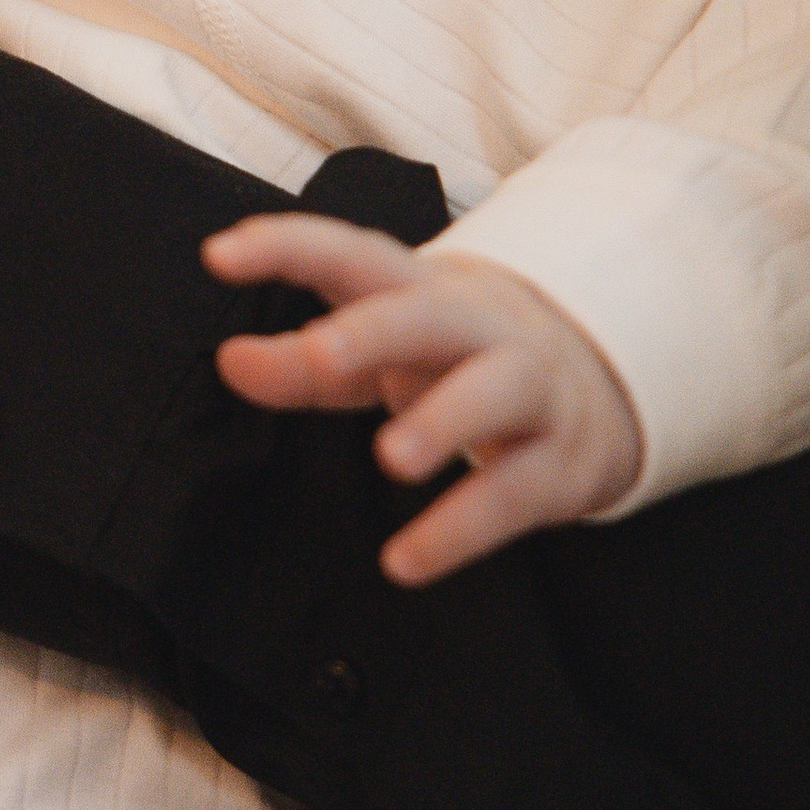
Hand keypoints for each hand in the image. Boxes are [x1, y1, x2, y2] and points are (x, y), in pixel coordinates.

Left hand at [207, 216, 642, 580]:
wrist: (590, 389)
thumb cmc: (449, 363)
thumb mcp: (378, 358)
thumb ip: (305, 363)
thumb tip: (232, 362)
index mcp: (418, 291)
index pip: (351, 254)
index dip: (289, 247)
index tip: (219, 254)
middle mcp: (478, 328)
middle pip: (429, 315)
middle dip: (376, 330)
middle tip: (320, 355)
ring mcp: (529, 389)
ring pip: (495, 391)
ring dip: (445, 420)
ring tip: (391, 460)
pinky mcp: (558, 463)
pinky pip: (511, 494)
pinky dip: (459, 530)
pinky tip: (404, 562)